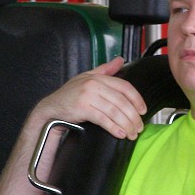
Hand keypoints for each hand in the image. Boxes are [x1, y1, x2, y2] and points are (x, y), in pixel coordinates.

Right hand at [31, 57, 146, 139]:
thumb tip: (120, 60)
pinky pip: (103, 119)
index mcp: (98, 77)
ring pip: (114, 111)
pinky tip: (120, 134)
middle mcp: (94, 84)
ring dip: (126, 124)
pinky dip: (114, 127)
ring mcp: (88, 96)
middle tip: (139, 127)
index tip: (143, 110)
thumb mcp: (87, 77)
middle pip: (121, 101)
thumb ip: (105, 70)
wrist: (50, 108)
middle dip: (133, 116)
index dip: (136, 99)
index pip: (124, 86)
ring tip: (132, 133)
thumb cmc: (69, 95)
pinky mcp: (82, 108)